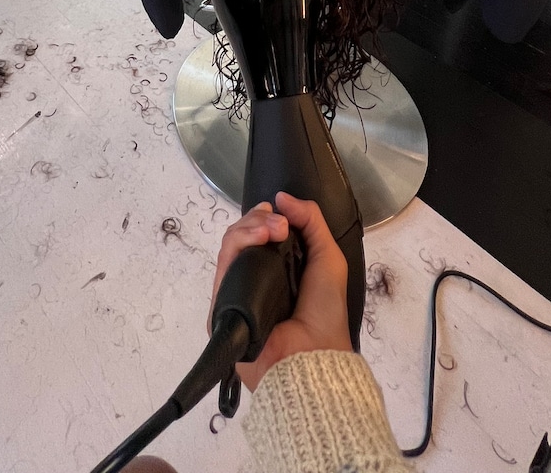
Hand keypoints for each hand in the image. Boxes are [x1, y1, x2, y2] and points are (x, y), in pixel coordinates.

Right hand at [209, 192, 351, 391]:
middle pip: (240, 238)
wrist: (313, 352)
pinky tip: (254, 240)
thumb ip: (311, 220)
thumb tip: (280, 197)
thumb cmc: (325, 311)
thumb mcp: (328, 257)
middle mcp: (254, 280)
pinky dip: (235, 246)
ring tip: (270, 230)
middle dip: (256, 220)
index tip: (275, 212)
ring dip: (247, 228)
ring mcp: (236, 293)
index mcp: (276, 271)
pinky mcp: (222, 307)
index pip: (257, 237)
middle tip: (277, 224)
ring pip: (229, 248)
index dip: (261, 219)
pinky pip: (222, 268)